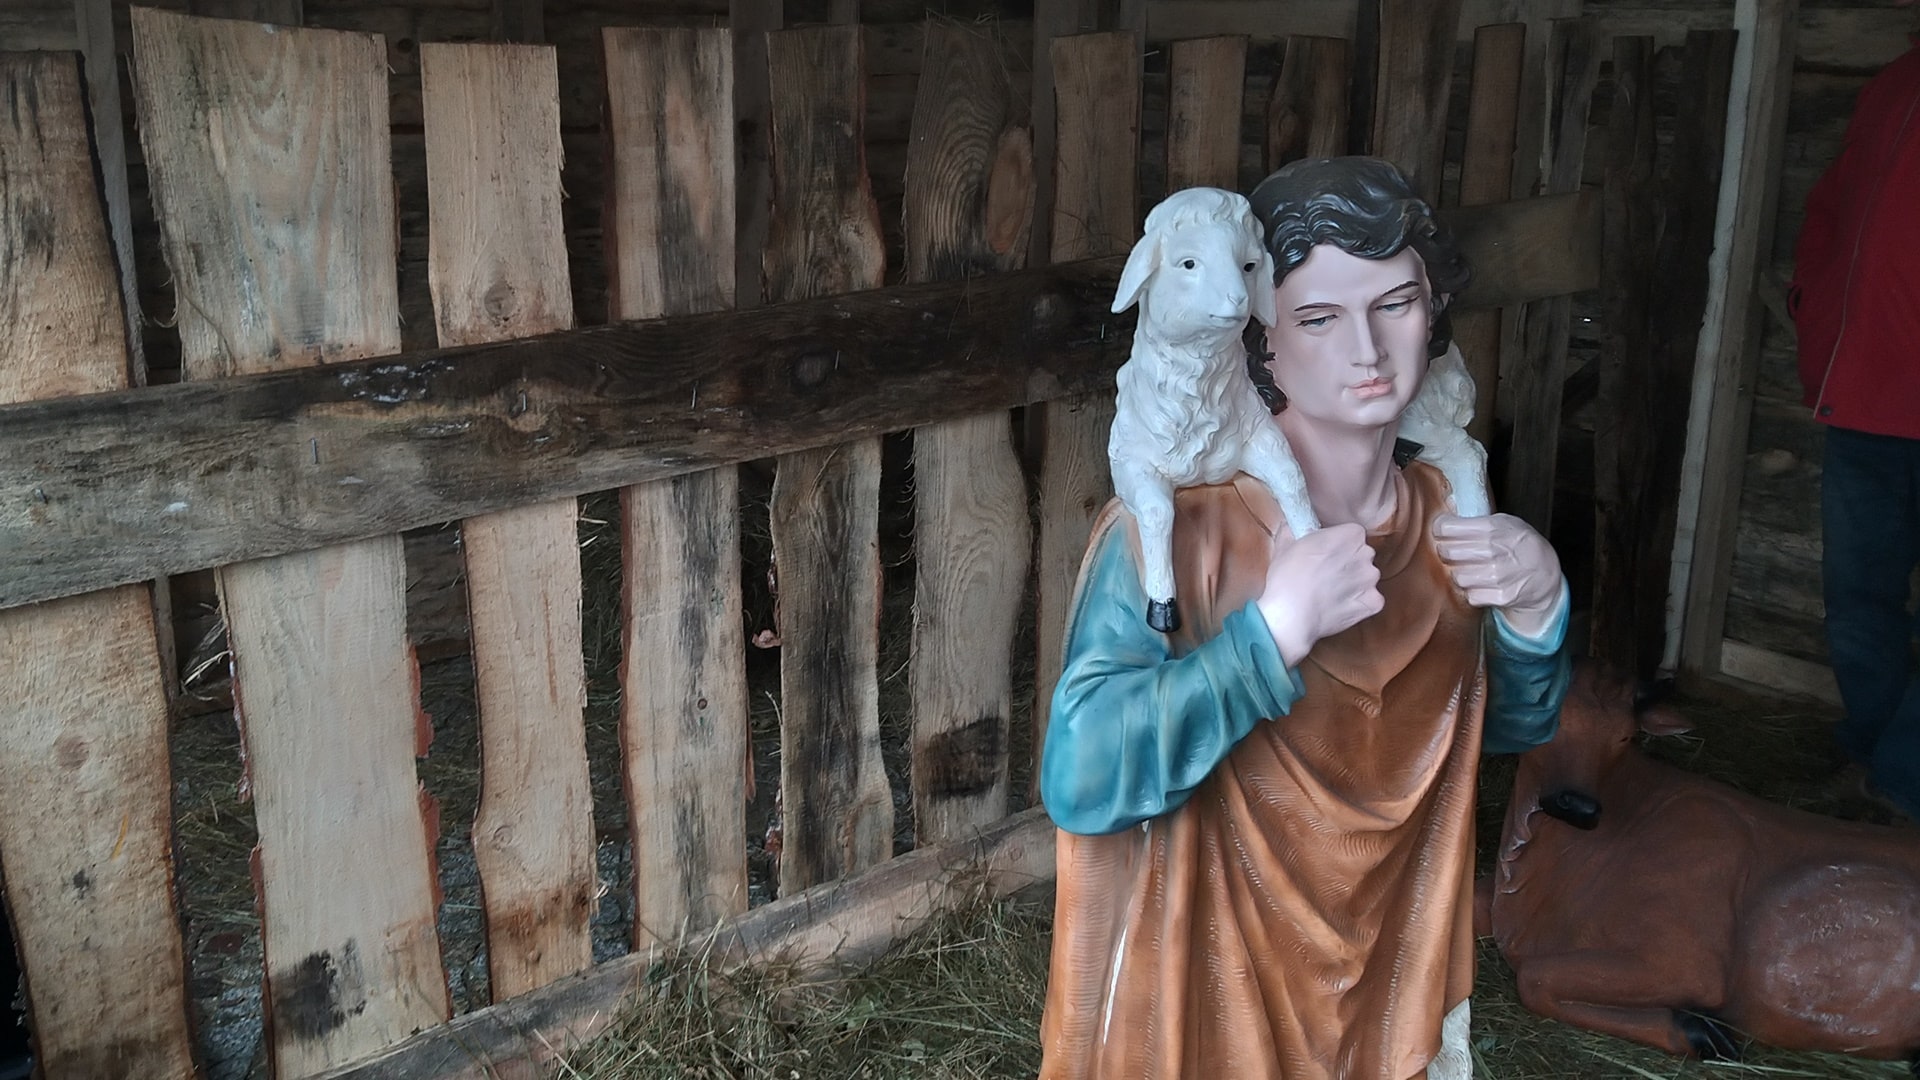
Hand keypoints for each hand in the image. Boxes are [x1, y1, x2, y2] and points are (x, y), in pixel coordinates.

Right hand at [1256, 522, 1384, 666]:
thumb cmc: (1286, 577)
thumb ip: (1297, 531)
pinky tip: (1338, 607)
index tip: (1327, 552)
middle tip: (1327, 573)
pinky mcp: (1373, 604)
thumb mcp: (1286, 545)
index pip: (1353, 534)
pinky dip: (1358, 604)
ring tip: (1331, 594)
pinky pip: (1370, 601)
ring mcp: (1372, 580)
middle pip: (1362, 555)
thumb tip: (1293, 528)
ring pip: (1366, 578)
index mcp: (1350, 534)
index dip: (1340, 544)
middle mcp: (1366, 554)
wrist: (1290, 615)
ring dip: (1354, 584)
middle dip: (1349, 563)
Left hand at [1431, 513, 1563, 636]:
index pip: (1447, 527)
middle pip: (1447, 552)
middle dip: (1447, 552)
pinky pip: (1471, 595)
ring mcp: (1499, 575)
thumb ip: (1475, 518)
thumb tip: (1445, 504)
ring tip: (1471, 569)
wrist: (1545, 572)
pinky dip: (1474, 592)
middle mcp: (1495, 550)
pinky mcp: (1502, 595)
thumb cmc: (1520, 544)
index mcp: (1493, 528)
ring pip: (1457, 576)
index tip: (1441, 532)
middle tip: (1454, 552)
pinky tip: (1482, 584)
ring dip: (1460, 574)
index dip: (1439, 529)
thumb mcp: (1504, 522)